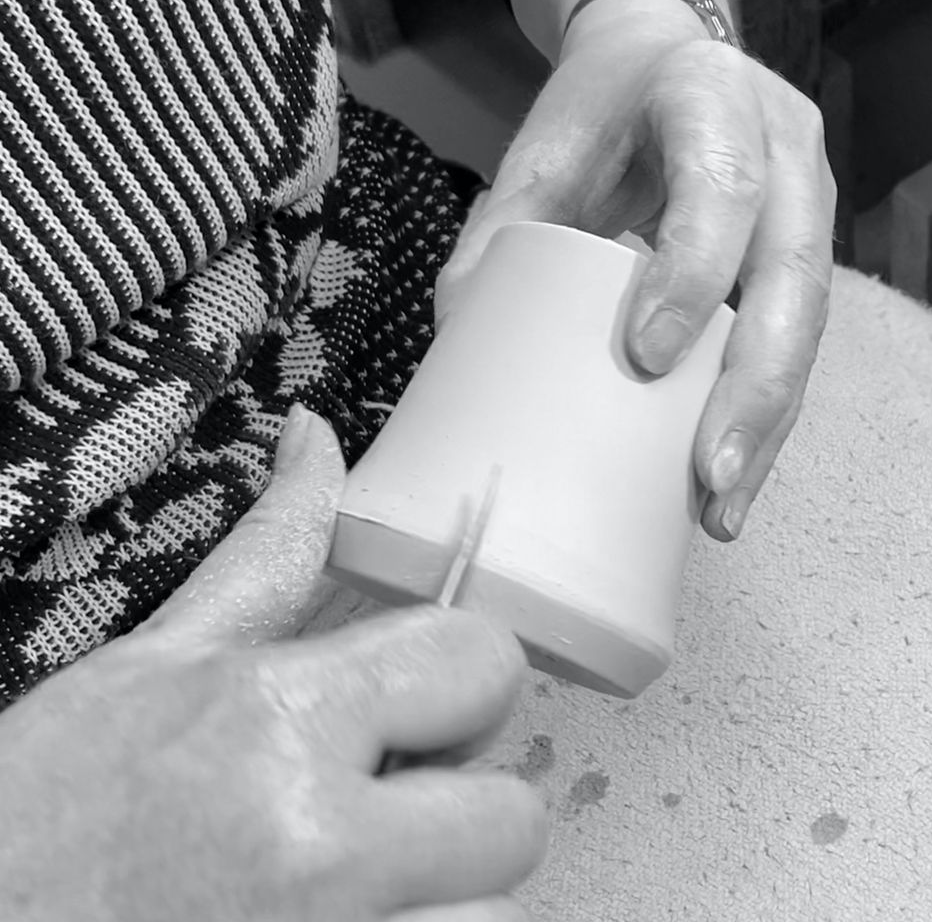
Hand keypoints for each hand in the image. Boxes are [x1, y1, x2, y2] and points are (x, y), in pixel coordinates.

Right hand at [0, 405, 546, 920]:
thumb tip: (315, 433)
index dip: (463, 683)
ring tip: (349, 895)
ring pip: (493, 918)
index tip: (427, 709)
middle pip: (511, 815)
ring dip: (436, 904)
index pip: (482, 664)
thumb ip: (268, 552)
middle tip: (383, 816)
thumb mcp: (152, 665)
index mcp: (277, 718)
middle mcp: (316, 848)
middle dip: (459, 811)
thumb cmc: (39, 821)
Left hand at [438, 7, 835, 541]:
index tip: (648, 358)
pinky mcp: (803, 259)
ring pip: (807, 327)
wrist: (664, 63)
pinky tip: (729, 481)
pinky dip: (765, 418)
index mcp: (711, 97)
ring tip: (721, 508)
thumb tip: (459, 338)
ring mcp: (808, 207)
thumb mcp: (541, 150)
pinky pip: (796, 345)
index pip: (721, 184)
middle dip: (754, 387)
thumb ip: (501, 231)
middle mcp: (784, 150)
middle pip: (793, 277)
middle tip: (707, 476)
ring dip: (768, 426)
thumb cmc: (598, 111)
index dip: (694, 271)